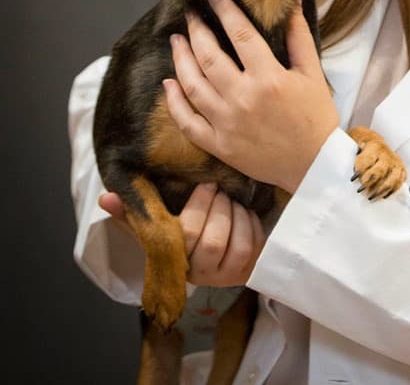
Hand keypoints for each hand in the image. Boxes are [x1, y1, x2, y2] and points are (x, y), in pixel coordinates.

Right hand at [98, 184, 264, 285]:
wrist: (219, 251)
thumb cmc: (184, 228)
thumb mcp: (157, 221)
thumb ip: (132, 210)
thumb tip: (105, 198)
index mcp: (175, 261)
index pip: (188, 234)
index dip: (201, 205)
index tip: (207, 184)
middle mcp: (200, 275)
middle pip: (212, 241)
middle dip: (220, 207)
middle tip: (221, 189)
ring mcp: (226, 276)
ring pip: (237, 244)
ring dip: (237, 214)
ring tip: (232, 200)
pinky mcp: (248, 269)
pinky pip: (255, 243)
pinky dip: (252, 222)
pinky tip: (244, 213)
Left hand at [164, 0, 339, 192]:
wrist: (313, 166)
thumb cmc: (316, 117)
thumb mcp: (312, 73)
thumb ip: (298, 36)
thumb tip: (292, 2)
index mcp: (269, 78)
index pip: (240, 35)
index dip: (224, 11)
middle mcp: (243, 98)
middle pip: (209, 57)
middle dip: (196, 31)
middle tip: (190, 16)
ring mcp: (226, 123)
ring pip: (192, 86)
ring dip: (180, 60)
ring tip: (177, 41)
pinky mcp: (218, 145)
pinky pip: (187, 122)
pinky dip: (173, 102)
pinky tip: (168, 84)